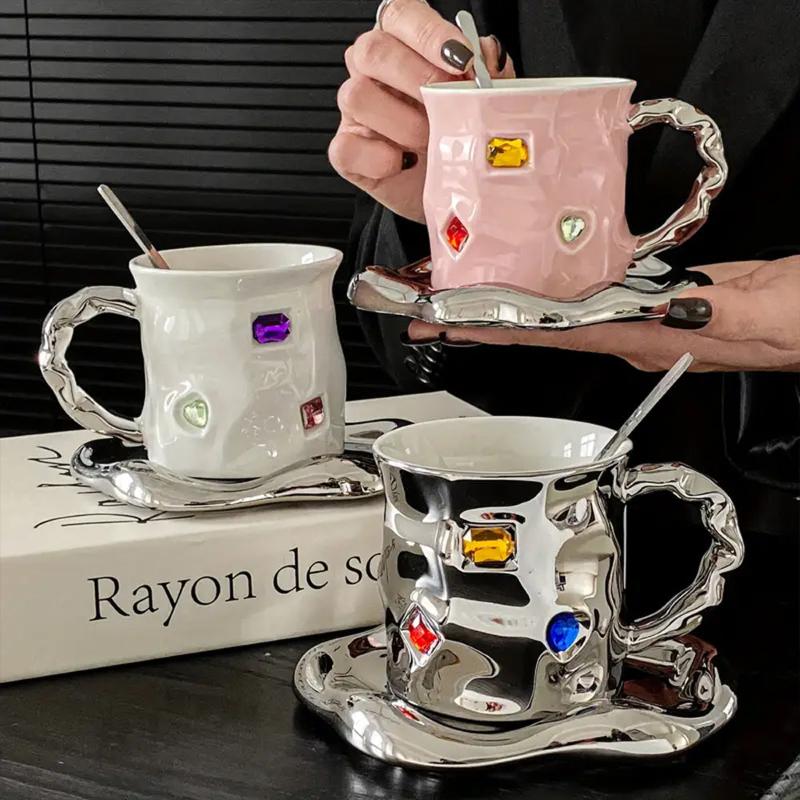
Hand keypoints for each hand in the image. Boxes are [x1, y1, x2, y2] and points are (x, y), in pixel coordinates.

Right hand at [330, 0, 513, 223]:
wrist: (451, 191)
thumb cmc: (461, 138)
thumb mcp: (482, 102)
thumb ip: (487, 73)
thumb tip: (487, 55)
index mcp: (403, 46)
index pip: (401, 15)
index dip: (429, 33)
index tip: (461, 59)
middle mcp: (372, 72)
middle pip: (371, 49)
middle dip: (415, 76)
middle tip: (447, 103)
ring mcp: (355, 112)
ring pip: (356, 96)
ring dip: (402, 122)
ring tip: (431, 140)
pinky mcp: (347, 152)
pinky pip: (346, 147)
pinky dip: (379, 158)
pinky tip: (406, 163)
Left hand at [408, 257, 799, 371]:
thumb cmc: (788, 323)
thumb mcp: (745, 312)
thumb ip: (695, 312)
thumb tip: (641, 306)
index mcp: (641, 339)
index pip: (547, 333)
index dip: (492, 326)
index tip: (446, 323)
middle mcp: (629, 337)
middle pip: (537, 329)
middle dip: (480, 321)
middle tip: (430, 312)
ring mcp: (637, 325)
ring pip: (555, 317)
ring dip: (507, 307)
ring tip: (464, 298)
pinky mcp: (654, 306)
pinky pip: (584, 302)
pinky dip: (549, 293)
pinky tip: (535, 283)